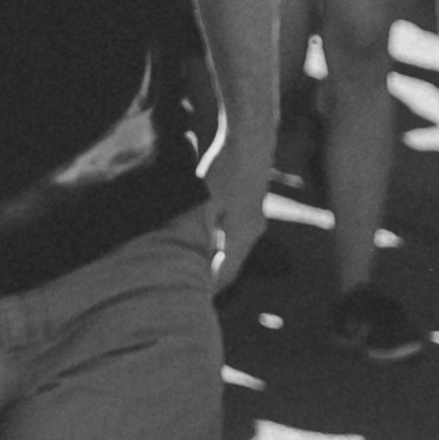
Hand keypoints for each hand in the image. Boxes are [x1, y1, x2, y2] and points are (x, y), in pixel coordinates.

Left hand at [205, 144, 276, 294]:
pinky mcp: (253, 205)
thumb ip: (197, 234)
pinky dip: (222, 244)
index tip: (194, 300)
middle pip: (231, 264)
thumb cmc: (225, 169)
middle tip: (191, 290)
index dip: (210, 289)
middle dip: (212, 278)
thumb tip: (183, 259)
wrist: (251, 139)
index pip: (225, 273)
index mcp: (242, 235)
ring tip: (195, 270)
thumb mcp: (204, 204)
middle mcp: (253, 230)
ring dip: (216, 260)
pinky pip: (236, 234)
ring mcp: (255, 217)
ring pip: (234, 249)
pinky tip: (207, 242)